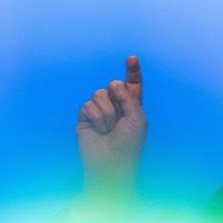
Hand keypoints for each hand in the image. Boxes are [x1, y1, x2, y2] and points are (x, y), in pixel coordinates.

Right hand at [76, 56, 146, 194]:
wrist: (111, 164)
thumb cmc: (129, 145)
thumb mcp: (137, 118)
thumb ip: (129, 97)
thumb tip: (112, 84)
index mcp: (132, 106)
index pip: (132, 85)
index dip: (132, 71)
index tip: (132, 58)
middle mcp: (116, 106)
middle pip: (114, 84)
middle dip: (118, 100)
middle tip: (120, 121)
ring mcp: (99, 111)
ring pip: (100, 93)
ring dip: (107, 113)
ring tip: (109, 130)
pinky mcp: (85, 117)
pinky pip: (88, 105)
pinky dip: (95, 118)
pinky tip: (98, 131)